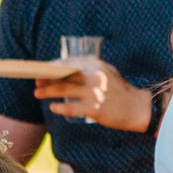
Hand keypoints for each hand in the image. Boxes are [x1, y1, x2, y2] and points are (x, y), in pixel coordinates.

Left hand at [36, 56, 152, 132]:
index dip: (51, 66)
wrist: (137, 108)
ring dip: (47, 92)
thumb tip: (64, 66)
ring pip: (63, 90)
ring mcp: (93, 93)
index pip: (67, 63)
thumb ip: (88, 67)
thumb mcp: (106, 71)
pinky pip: (70, 107)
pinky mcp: (94, 109)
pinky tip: (53, 107)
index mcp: (96, 64)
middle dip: (46, 78)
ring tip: (38, 93)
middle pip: (62, 76)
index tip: (41, 69)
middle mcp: (93, 76)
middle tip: (36, 81)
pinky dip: (59, 107)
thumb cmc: (119, 90)